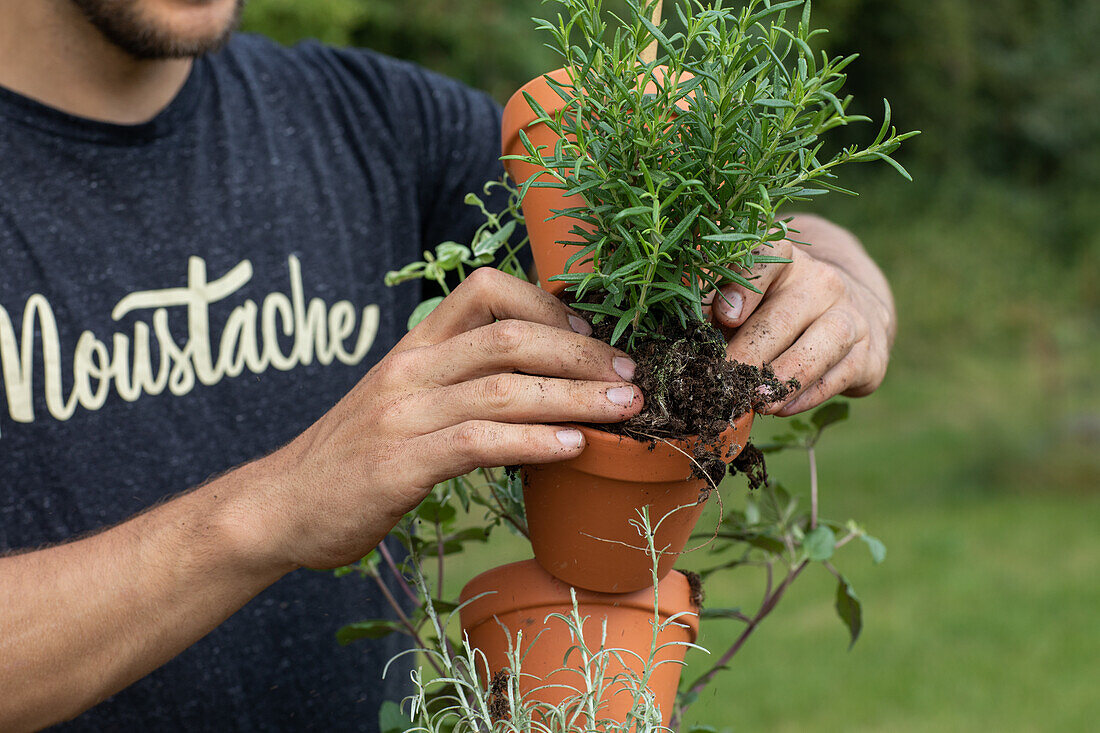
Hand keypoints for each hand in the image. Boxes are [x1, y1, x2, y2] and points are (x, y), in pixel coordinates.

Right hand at [248, 268, 641, 569]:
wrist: (280, 506)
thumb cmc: (354, 456)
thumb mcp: (403, 401)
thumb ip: (459, 384)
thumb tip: (541, 386)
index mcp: (415, 347)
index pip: (485, 289)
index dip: (547, 302)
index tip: (589, 332)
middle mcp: (411, 369)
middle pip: (510, 336)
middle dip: (582, 352)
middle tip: (631, 375)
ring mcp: (404, 414)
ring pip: (505, 388)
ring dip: (576, 396)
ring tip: (623, 409)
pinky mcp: (400, 463)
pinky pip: (479, 442)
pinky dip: (535, 442)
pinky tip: (573, 448)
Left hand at [711, 214, 895, 415]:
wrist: (850, 314)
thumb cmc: (776, 308)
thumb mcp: (745, 298)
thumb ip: (712, 302)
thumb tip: (684, 322)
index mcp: (784, 260)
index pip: (767, 258)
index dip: (742, 285)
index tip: (722, 315)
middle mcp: (822, 282)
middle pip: (783, 317)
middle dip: (749, 353)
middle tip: (722, 380)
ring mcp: (851, 316)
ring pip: (821, 345)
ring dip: (785, 377)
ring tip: (757, 402)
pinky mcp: (869, 354)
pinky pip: (840, 376)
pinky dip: (809, 396)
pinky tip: (782, 408)